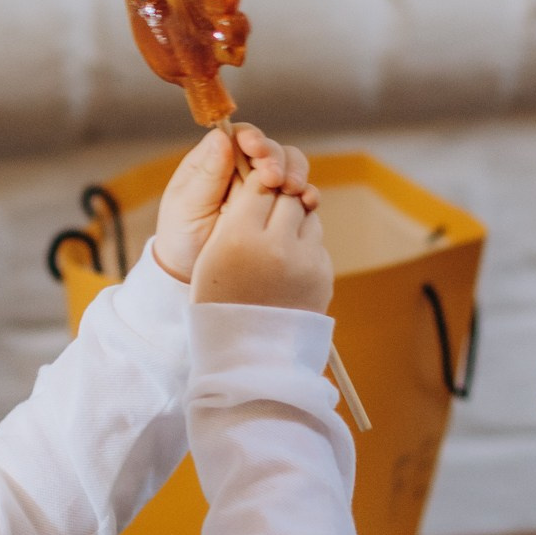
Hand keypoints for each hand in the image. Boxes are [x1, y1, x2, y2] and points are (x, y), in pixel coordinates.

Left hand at [153, 126, 314, 286]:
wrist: (193, 274)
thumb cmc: (182, 236)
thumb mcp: (187, 206)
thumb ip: (207, 174)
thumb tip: (222, 136)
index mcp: (217, 161)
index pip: (240, 136)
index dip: (253, 138)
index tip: (256, 151)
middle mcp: (244, 170)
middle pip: (271, 150)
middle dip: (278, 159)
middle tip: (276, 180)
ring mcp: (265, 189)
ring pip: (290, 168)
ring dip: (296, 174)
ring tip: (293, 190)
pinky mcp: (280, 210)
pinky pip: (300, 196)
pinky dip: (308, 195)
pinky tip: (308, 203)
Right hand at [190, 172, 332, 314]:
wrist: (250, 354)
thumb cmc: (219, 300)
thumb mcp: (211, 255)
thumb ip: (235, 216)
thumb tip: (260, 179)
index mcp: (239, 238)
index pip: (259, 184)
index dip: (256, 183)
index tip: (253, 187)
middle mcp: (276, 246)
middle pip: (286, 194)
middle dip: (278, 197)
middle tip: (268, 207)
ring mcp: (305, 260)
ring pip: (307, 214)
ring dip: (294, 218)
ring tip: (276, 239)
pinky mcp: (324, 274)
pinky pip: (316, 241)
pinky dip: (304, 244)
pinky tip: (288, 262)